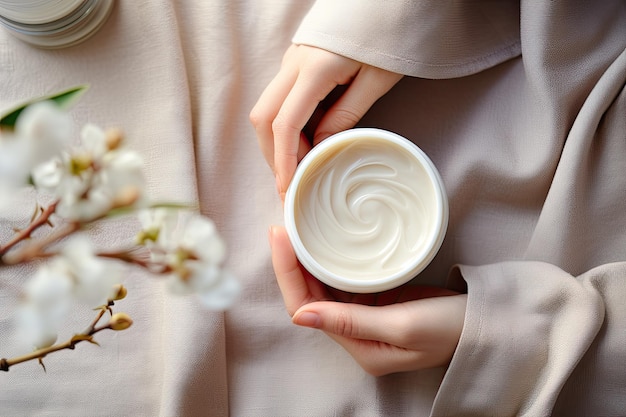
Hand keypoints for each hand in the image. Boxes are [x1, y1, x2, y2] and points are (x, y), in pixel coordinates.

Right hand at [250, 45, 402, 199]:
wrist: (385, 1)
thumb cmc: (387, 35)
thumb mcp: (376, 80)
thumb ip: (345, 116)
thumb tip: (319, 147)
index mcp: (314, 69)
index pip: (284, 123)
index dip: (283, 160)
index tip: (287, 186)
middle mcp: (293, 64)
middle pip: (263, 118)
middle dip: (271, 154)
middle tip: (290, 181)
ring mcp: (290, 61)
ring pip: (265, 109)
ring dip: (275, 141)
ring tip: (298, 165)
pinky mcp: (295, 63)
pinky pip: (278, 99)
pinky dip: (283, 125)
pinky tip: (302, 140)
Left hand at [269, 225, 466, 375]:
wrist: (485, 323)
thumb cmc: (450, 328)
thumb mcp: (402, 326)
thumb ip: (352, 321)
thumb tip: (299, 316)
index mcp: (358, 346)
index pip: (306, 308)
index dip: (289, 273)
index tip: (281, 236)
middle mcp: (356, 334)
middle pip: (309, 296)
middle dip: (291, 263)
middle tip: (282, 225)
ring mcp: (366, 317)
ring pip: (323, 287)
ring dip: (307, 260)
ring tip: (294, 229)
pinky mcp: (378, 301)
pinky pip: (343, 280)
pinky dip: (329, 261)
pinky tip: (320, 242)